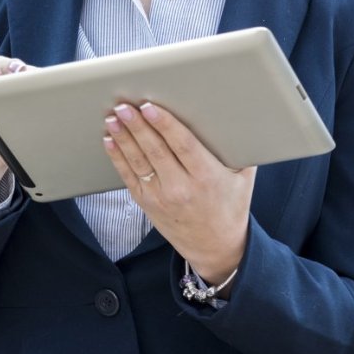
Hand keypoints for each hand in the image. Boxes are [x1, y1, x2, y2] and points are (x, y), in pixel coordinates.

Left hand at [102, 101, 255, 286]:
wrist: (215, 247)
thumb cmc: (230, 207)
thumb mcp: (243, 179)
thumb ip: (240, 151)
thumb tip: (237, 119)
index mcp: (207, 177)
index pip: (182, 145)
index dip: (164, 124)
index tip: (150, 107)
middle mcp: (181, 188)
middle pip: (155, 150)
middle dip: (138, 126)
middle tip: (124, 106)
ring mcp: (160, 196)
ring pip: (138, 161)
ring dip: (123, 138)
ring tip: (113, 117)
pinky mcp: (146, 203)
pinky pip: (128, 176)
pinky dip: (117, 157)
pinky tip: (110, 140)